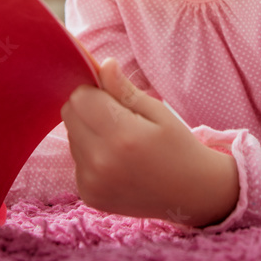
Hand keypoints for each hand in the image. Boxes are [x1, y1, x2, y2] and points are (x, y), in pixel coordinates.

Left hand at [61, 57, 238, 227]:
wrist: (191, 194)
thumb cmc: (178, 147)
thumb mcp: (159, 112)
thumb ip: (124, 90)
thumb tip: (103, 65)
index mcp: (122, 136)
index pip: (79, 98)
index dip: (94, 91)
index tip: (112, 97)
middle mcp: (101, 162)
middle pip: (69, 115)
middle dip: (88, 108)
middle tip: (117, 118)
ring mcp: (92, 182)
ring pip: (71, 137)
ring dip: (88, 132)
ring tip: (120, 143)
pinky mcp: (88, 195)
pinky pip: (76, 161)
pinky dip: (91, 155)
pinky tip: (116, 162)